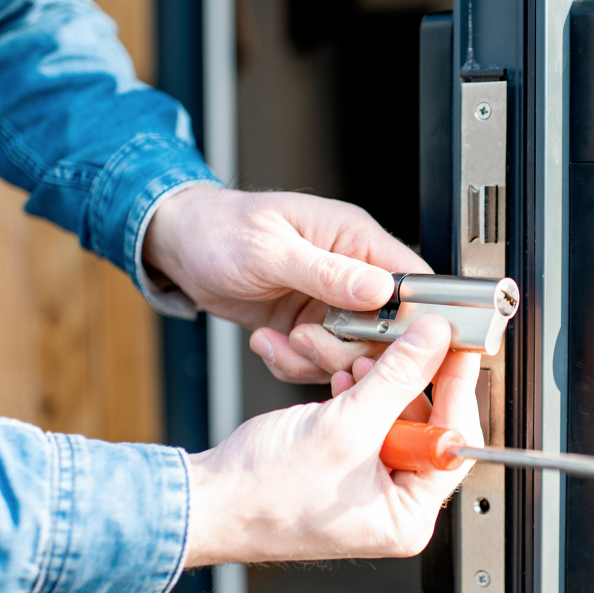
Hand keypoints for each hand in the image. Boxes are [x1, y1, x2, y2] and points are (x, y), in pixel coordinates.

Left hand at [143, 186, 430, 382]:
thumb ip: (328, 272)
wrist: (181, 247)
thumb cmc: (220, 229)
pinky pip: (320, 361)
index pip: (412, 281)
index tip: (385, 342)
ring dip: (315, 359)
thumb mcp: (270, 249)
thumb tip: (381, 289)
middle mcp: (352, 273)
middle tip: (307, 340)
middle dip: (348, 348)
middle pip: (386, 329)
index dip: (412, 318)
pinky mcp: (310, 327)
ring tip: (280, 341)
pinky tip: (267, 342)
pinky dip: (292, 364)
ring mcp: (332, 304)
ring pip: (353, 353)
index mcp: (355, 239)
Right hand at [184, 315, 481, 565]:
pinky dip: (360, 396)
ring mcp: (371, 486)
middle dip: (409, 382)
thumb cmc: (263, 494)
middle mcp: (395, 505)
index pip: (455, 442)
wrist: (207, 501)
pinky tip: (345, 381)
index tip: (458, 348)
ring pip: (396, 417)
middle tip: (410, 344)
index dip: (457, 388)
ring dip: (380, 384)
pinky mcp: (348, 467)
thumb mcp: (345, 426)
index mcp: (408, 515)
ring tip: (361, 363)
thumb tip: (434, 343)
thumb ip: (398, 378)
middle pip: (428, 426)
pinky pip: (370, 422)